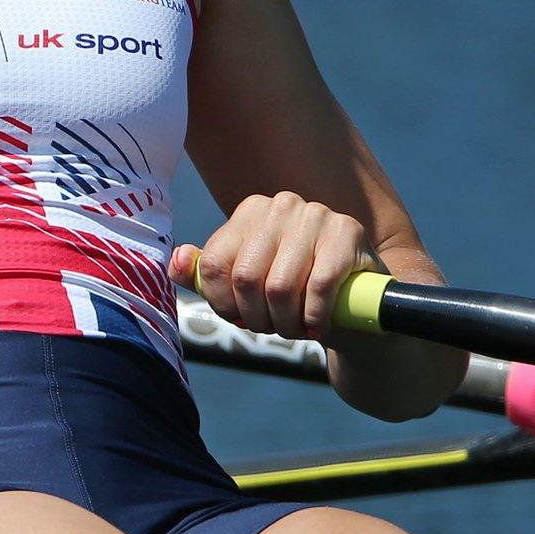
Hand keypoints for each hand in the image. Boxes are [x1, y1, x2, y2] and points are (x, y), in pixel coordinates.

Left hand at [169, 190, 377, 341]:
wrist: (358, 303)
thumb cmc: (295, 292)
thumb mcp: (248, 283)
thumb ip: (208, 274)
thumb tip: (176, 263)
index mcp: (250, 211)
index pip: (214, 264)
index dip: (222, 304)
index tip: (240, 319)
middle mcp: (281, 205)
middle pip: (245, 278)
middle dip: (256, 317)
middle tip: (272, 328)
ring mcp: (317, 214)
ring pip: (280, 286)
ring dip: (286, 322)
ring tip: (295, 328)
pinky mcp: (349, 232)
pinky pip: (319, 287)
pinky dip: (314, 318)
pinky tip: (318, 325)